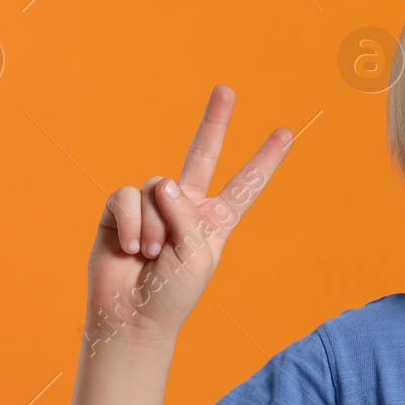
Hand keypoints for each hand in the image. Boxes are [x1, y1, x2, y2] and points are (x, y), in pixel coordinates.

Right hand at [85, 85, 292, 347]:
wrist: (132, 315)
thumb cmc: (173, 292)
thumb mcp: (198, 254)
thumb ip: (187, 214)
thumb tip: (161, 183)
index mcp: (215, 221)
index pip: (245, 185)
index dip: (265, 160)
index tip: (286, 133)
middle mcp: (185, 206)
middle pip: (202, 154)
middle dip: (214, 122)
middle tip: (226, 89)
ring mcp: (152, 206)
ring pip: (157, 189)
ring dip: (154, 227)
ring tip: (150, 255)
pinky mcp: (119, 209)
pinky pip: (127, 197)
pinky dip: (130, 223)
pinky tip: (130, 249)